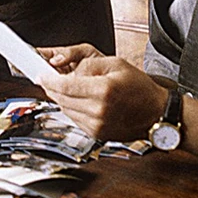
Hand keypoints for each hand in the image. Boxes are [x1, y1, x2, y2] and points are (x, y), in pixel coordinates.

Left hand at [37, 49, 167, 141]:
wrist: (156, 113)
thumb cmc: (139, 88)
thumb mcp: (115, 63)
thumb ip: (88, 65)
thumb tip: (66, 71)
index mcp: (103, 91)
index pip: (64, 86)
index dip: (48, 80)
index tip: (40, 75)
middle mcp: (99, 111)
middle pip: (61, 99)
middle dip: (52, 88)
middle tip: (48, 79)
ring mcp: (97, 125)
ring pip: (65, 110)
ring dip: (61, 98)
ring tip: (66, 87)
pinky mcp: (97, 134)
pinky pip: (74, 119)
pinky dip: (71, 108)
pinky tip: (78, 100)